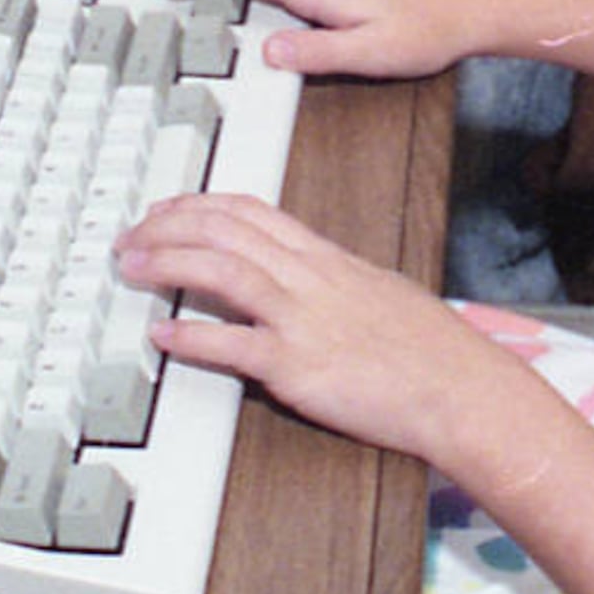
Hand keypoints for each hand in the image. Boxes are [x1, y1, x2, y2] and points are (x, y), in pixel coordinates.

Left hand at [111, 194, 538, 462]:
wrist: (462, 388)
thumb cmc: (431, 350)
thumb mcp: (378, 295)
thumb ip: (334, 283)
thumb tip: (303, 282)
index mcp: (328, 259)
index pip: (251, 211)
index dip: (200, 205)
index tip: (168, 209)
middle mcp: (311, 279)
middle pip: (226, 230)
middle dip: (168, 226)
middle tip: (131, 235)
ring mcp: (304, 320)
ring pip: (223, 270)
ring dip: (167, 263)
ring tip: (132, 265)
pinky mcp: (300, 367)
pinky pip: (234, 345)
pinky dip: (192, 337)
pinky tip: (163, 336)